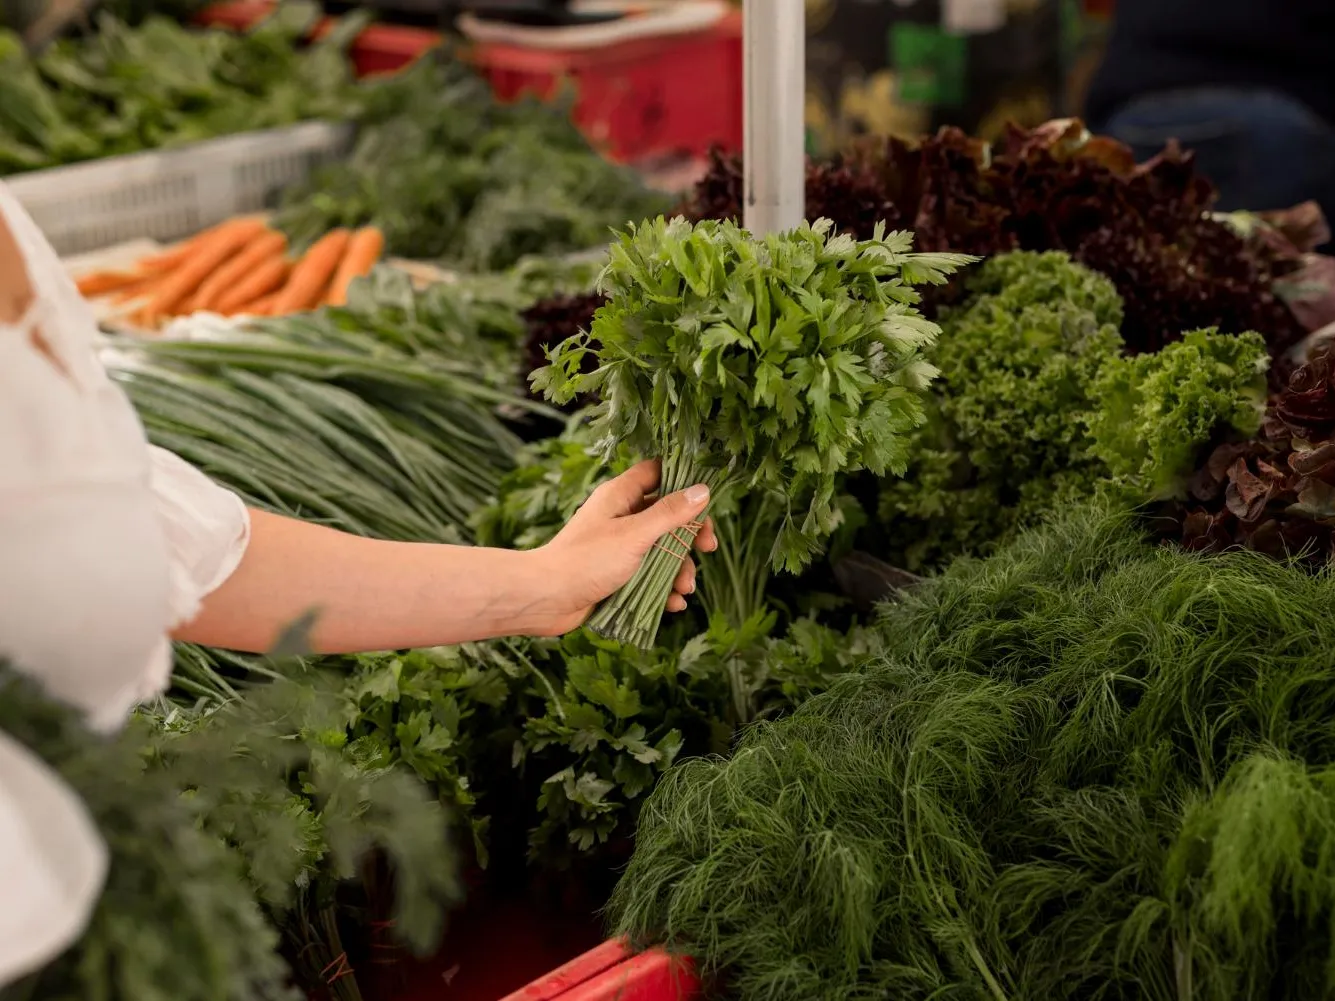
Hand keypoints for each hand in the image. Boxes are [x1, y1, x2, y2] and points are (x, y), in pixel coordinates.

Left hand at [527, 459, 717, 635]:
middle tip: (708, 548)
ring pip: (662, 550)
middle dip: (689, 535)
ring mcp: (619, 546)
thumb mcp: (635, 535)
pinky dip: (664, 589)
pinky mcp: (618, 574)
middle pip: (667, 516)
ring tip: (685, 589)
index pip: (658, 473)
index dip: (683, 481)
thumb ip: (669, 514)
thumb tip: (702, 490)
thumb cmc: (587, 560)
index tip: (707, 498)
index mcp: (621, 496)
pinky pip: (649, 576)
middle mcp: (621, 516)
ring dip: (679, 569)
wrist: (546, 600)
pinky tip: (673, 604)